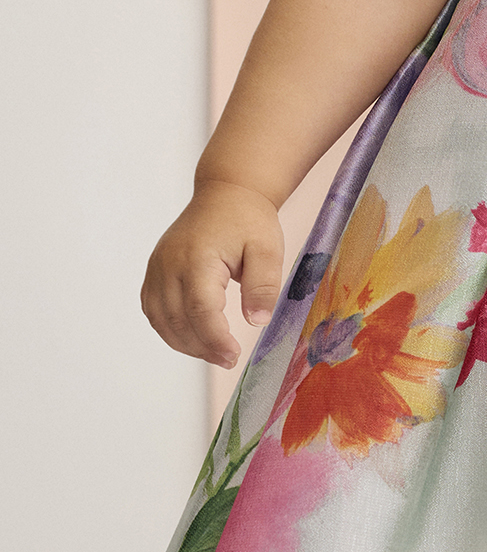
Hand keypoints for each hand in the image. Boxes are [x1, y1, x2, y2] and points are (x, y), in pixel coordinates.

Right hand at [140, 181, 284, 368]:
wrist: (227, 192)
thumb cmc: (248, 219)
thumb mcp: (268, 248)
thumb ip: (264, 285)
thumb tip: (257, 321)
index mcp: (198, 258)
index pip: (200, 310)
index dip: (215, 339)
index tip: (233, 356)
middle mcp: (169, 263)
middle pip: (177, 319)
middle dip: (202, 347)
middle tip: (228, 359)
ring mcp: (157, 267)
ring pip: (161, 319)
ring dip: (184, 343)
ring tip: (214, 352)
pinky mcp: (154, 270)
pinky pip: (153, 309)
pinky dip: (169, 329)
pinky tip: (192, 337)